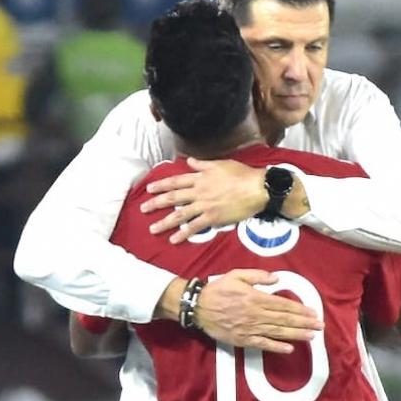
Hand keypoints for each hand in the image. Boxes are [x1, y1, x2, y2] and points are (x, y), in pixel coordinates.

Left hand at [141, 158, 266, 243]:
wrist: (257, 188)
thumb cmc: (242, 174)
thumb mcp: (221, 164)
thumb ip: (203, 164)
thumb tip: (190, 161)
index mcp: (200, 177)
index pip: (176, 181)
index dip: (161, 185)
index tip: (149, 189)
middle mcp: (199, 191)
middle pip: (173, 198)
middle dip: (156, 203)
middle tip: (143, 209)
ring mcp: (205, 205)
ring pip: (180, 214)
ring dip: (165, 222)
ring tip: (153, 229)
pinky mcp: (213, 217)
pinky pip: (195, 227)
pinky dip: (183, 233)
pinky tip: (174, 239)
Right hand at [195, 270, 323, 353]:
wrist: (198, 307)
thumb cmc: (218, 289)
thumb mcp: (237, 275)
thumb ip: (258, 276)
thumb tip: (276, 279)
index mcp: (255, 298)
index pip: (283, 305)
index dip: (300, 309)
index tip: (313, 312)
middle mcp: (255, 314)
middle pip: (284, 320)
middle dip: (304, 323)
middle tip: (320, 326)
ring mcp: (249, 329)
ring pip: (277, 332)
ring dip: (296, 335)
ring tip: (312, 336)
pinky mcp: (242, 339)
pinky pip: (262, 344)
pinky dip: (276, 347)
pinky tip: (289, 349)